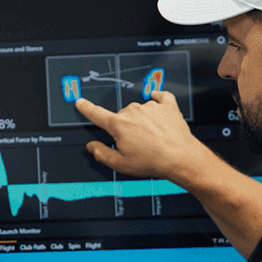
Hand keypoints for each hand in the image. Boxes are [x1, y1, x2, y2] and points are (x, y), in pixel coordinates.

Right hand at [74, 91, 210, 183]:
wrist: (182, 159)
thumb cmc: (153, 162)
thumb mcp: (121, 164)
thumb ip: (102, 154)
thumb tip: (91, 147)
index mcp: (119, 125)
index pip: (96, 114)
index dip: (86, 108)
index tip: (80, 102)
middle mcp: (133, 111)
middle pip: (122, 115)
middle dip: (126, 127)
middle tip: (136, 143)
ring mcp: (151, 106)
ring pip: (141, 109)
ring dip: (143, 120)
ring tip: (153, 137)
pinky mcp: (168, 106)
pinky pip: (161, 97)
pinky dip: (159, 101)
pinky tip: (159, 109)